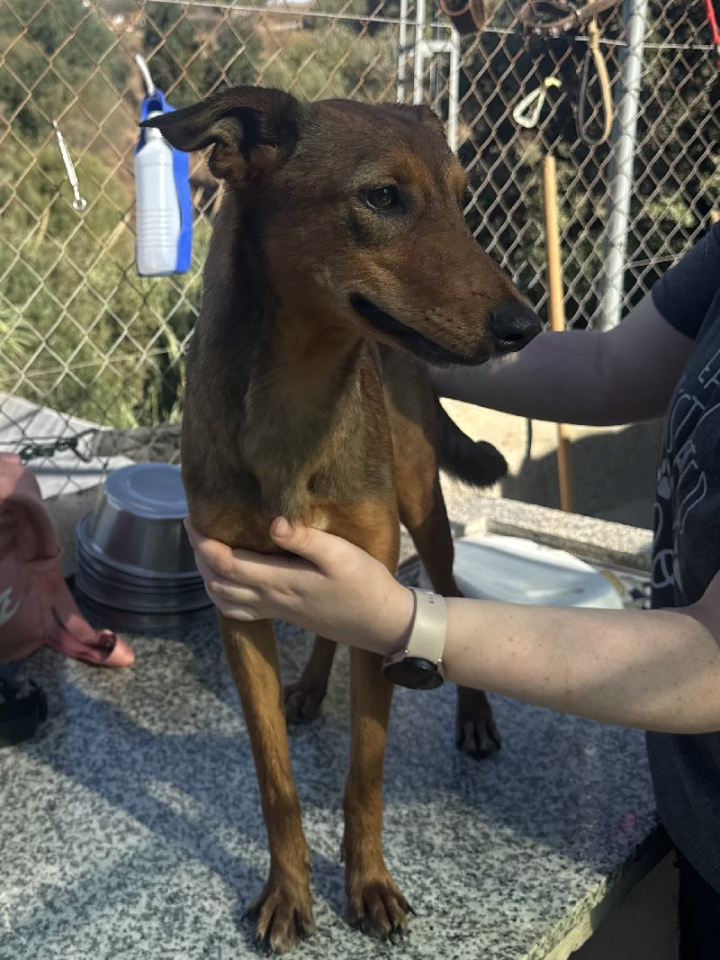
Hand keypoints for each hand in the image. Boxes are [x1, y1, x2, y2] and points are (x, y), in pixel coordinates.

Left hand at [185, 517, 414, 655]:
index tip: (193, 518)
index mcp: (281, 582)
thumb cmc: (365, 584)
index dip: (203, 543)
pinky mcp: (284, 615)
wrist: (382, 622)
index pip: (225, 564)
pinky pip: (239, 609)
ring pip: (224, 599)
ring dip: (208, 575)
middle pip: (217, 581)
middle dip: (200, 555)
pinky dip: (223, 592)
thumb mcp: (341, 555)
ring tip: (207, 548)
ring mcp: (277, 610)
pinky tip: (229, 577)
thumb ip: (306, 539)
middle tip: (196, 526)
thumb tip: (273, 521)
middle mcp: (272, 599)